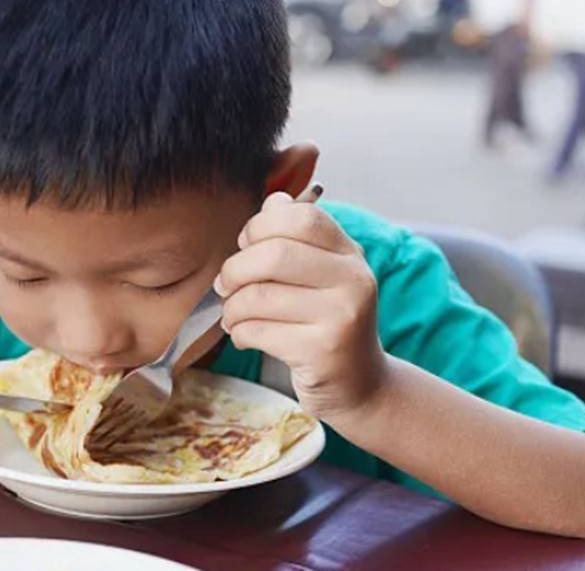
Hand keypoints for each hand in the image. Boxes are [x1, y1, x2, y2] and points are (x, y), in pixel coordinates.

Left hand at [214, 192, 384, 418]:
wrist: (359, 385)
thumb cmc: (325, 322)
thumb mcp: (320, 275)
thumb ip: (295, 238)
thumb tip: (273, 199)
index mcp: (350, 253)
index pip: (300, 217)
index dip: (260, 226)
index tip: (245, 245)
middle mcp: (353, 280)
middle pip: (275, 254)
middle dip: (235, 269)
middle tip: (224, 285)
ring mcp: (342, 317)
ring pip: (259, 296)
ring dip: (231, 308)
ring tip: (233, 316)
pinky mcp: (323, 352)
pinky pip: (258, 331)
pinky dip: (240, 333)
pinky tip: (246, 337)